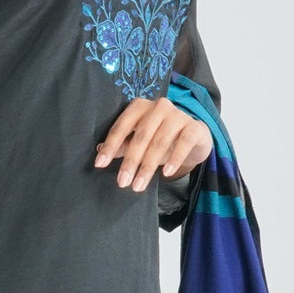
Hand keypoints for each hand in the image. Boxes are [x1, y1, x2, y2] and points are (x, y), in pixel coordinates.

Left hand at [94, 97, 213, 193]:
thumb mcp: (141, 141)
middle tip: (122, 182)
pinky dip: (174, 159)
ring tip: (138, 186)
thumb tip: (99, 151)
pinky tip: (166, 173)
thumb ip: (122, 145)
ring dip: (148, 166)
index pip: (122, 126)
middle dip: (130, 161)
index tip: (100, 164)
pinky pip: (183, 143)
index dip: (110, 146)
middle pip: (140, 136)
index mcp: (140, 107)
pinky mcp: (194, 127)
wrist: (194, 137)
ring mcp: (178, 115)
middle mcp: (159, 106)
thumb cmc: (161, 137)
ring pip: (160, 142)